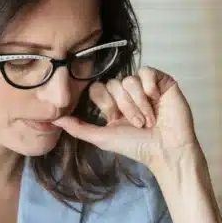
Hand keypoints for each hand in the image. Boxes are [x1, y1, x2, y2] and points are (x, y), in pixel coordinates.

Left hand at [55, 67, 199, 171]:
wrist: (165, 150)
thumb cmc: (137, 146)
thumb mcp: (102, 138)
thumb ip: (78, 128)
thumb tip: (55, 119)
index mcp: (113, 104)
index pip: (98, 88)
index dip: (106, 102)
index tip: (116, 118)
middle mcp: (128, 93)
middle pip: (114, 83)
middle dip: (125, 107)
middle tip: (138, 123)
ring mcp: (145, 86)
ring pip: (129, 79)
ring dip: (139, 104)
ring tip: (150, 119)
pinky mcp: (162, 81)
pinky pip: (147, 72)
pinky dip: (150, 91)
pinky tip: (158, 103)